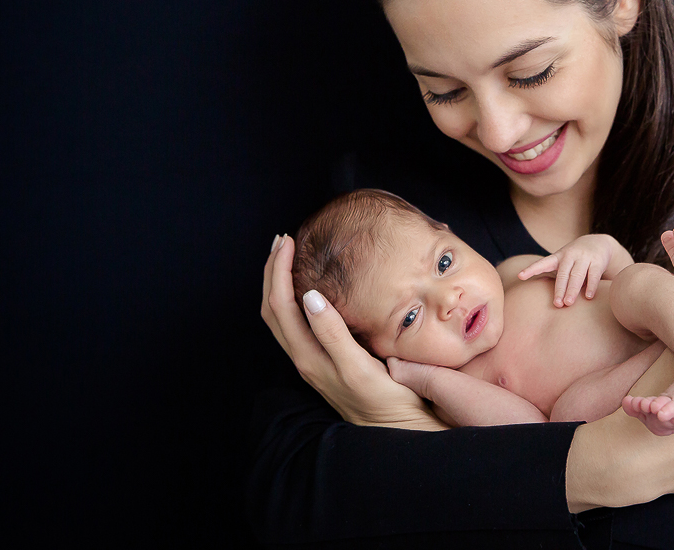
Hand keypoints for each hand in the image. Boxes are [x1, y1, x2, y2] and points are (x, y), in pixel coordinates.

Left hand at [261, 235, 445, 429]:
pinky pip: (300, 325)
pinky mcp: (328, 362)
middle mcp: (306, 359)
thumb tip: (309, 297)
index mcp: (309, 357)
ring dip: (281, 285)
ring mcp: (315, 361)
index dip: (279, 272)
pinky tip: (314, 290)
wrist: (400, 432)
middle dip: (273, 273)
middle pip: (274, 310)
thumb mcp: (359, 369)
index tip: (289, 241)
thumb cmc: (386, 403)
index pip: (280, 306)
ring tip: (289, 259)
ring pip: (284, 318)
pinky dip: (297, 299)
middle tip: (283, 241)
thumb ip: (334, 334)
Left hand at [518, 234, 625, 306]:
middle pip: (562, 274)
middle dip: (559, 289)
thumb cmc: (576, 258)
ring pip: (577, 275)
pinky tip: (588, 297)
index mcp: (558, 256)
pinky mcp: (597, 261)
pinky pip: (593, 275)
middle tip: (557, 304)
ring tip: (568, 303)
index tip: (520, 276)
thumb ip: (556, 276)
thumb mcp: (564, 261)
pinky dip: (590, 286)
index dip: (531, 269)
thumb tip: (546, 298)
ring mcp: (584, 257)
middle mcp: (570, 255)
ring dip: (572, 290)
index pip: (542, 263)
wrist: (598, 243)